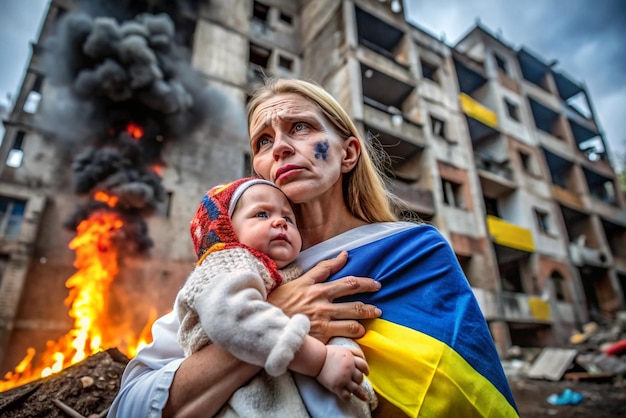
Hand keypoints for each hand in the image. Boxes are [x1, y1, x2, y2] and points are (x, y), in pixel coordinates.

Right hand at [267, 251, 381, 342]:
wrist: (264, 323)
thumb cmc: (279, 301)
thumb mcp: (298, 280)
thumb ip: (322, 268)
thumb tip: (344, 255)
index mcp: (316, 288)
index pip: (346, 282)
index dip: (364, 283)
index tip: (375, 284)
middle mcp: (321, 303)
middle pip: (353, 301)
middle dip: (370, 303)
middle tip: (379, 307)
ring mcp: (321, 321)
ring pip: (352, 320)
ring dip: (365, 319)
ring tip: (372, 318)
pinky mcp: (319, 336)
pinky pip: (343, 335)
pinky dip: (355, 334)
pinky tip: (360, 334)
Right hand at [316, 345, 369, 401]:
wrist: (315, 359)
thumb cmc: (327, 353)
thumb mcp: (343, 348)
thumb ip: (353, 352)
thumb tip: (363, 357)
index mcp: (350, 359)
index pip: (364, 365)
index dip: (366, 370)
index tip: (366, 373)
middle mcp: (349, 369)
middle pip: (360, 377)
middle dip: (359, 380)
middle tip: (357, 381)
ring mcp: (343, 379)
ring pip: (356, 388)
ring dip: (359, 392)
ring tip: (363, 397)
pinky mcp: (336, 387)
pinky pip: (346, 396)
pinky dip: (349, 397)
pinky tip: (349, 397)